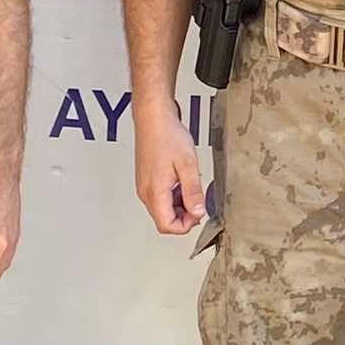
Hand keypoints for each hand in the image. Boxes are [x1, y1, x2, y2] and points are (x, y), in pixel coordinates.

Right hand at [135, 113, 217, 248]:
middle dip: (185, 216)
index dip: (186, 225)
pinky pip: (161, 197)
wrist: (153, 118)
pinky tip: (184, 182)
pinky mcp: (148, 180)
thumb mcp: (188, 165)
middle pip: (164, 220)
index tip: (200, 213)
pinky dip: (175, 196)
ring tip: (193, 187)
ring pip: (163, 209)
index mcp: (154, 192)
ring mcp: (145, 186)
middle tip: (199, 201)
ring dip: (180, 206)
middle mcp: (146, 192)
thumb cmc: (167, 135)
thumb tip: (198, 212)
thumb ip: (193, 192)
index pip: (167, 226)